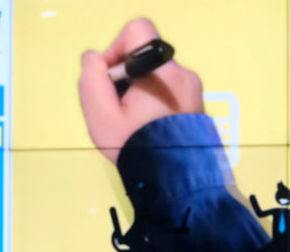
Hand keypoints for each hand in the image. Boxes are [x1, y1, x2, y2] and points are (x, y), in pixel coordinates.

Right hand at [79, 18, 203, 163]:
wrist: (175, 182)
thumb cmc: (135, 147)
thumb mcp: (100, 115)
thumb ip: (91, 78)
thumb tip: (94, 58)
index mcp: (161, 71)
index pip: (137, 31)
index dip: (116, 49)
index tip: (110, 79)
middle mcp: (183, 74)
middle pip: (145, 57)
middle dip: (126, 77)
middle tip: (119, 109)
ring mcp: (194, 91)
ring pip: (157, 76)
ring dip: (140, 92)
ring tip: (134, 123)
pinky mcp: (198, 106)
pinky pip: (170, 92)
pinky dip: (156, 103)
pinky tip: (150, 129)